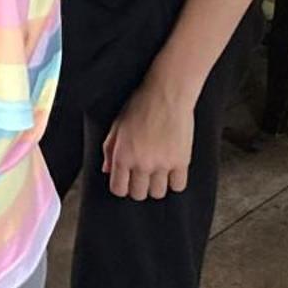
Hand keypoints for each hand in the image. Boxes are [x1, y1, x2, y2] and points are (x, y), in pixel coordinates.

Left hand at [101, 75, 198, 199]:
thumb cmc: (141, 105)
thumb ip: (109, 150)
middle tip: (142, 176)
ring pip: (158, 193)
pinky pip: (178, 186)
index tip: (126, 181)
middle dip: (138, 187)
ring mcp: (162, 164)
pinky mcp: (181, 161)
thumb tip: (107, 169)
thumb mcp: (117, 126)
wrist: (167, 93)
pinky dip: (175, 181)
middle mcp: (141, 163)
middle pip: (138, 194)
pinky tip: (172, 171)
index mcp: (122, 155)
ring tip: (158, 173)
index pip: (118, 189)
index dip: (122, 187)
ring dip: (156, 186)